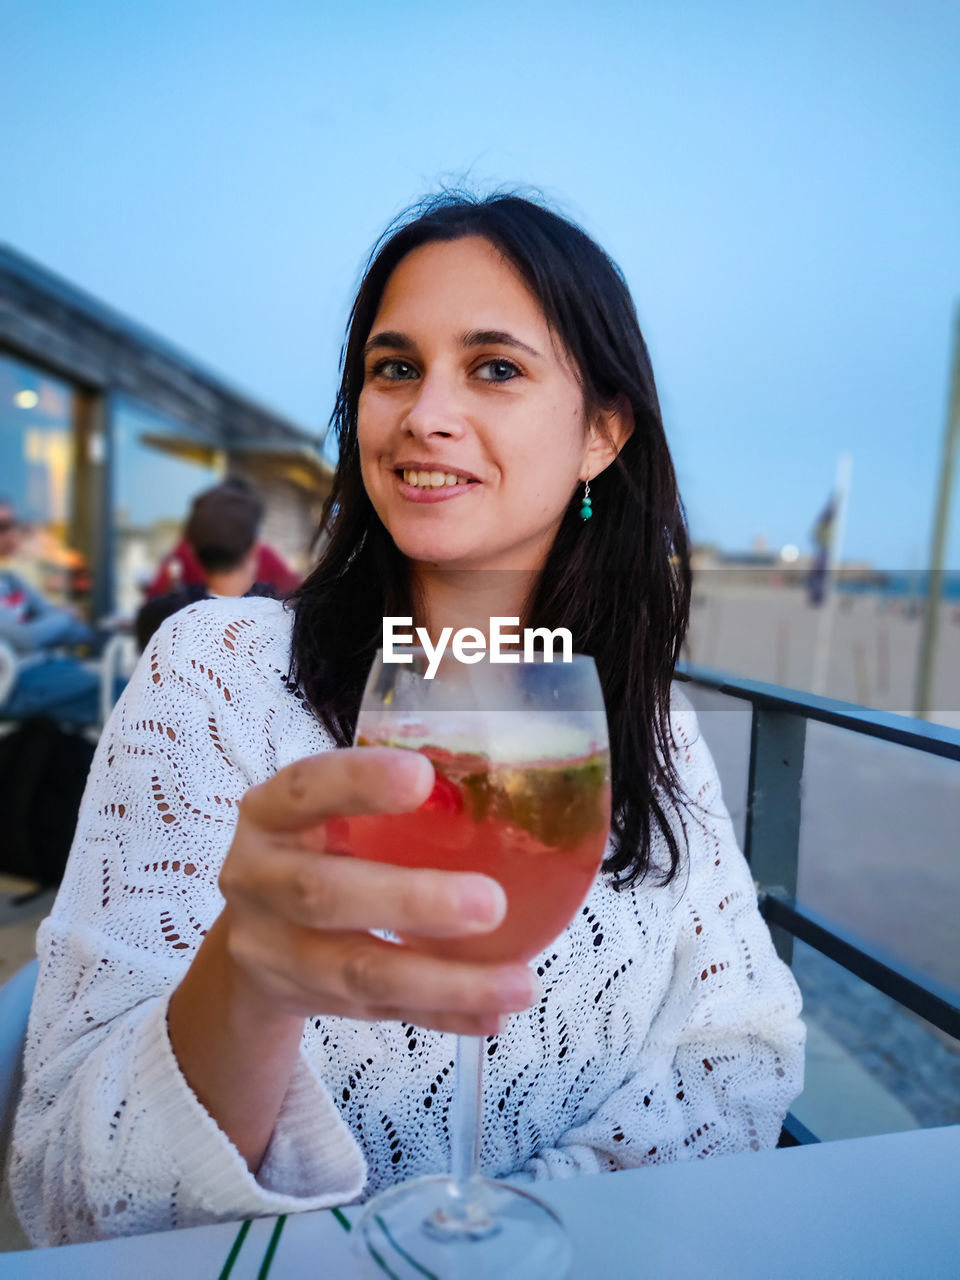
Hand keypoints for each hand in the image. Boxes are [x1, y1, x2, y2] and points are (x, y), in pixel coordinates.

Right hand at [217, 747, 539, 1036]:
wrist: (250, 933)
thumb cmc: (314, 849)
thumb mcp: (324, 812)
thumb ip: (386, 806)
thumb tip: (503, 797)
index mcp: (270, 814)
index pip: (306, 788)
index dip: (359, 782)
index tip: (423, 776)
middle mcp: (260, 879)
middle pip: (324, 895)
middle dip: (411, 902)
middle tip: (491, 903)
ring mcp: (275, 949)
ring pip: (358, 972)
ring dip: (444, 981)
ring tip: (517, 984)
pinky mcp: (305, 999)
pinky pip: (379, 1012)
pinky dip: (440, 1015)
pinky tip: (491, 1015)